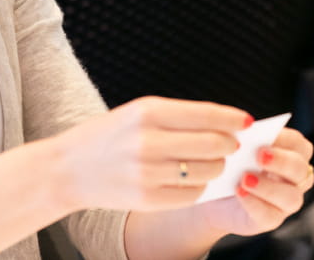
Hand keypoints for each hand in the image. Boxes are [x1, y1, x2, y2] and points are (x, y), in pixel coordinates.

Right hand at [54, 96, 249, 212]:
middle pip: (213, 144)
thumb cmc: (109, 136)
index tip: (247, 123)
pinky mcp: (147, 200)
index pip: (207, 114)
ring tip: (211, 164)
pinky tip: (190, 181)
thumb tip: (226, 124)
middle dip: (229, 146)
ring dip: (216, 168)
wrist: (67, 169)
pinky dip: (198, 188)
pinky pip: (192, 195)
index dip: (233, 119)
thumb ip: (180, 116)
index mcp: (148, 112)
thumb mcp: (138, 112)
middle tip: (232, 146)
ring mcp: (148, 173)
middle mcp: (149, 141)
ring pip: (206, 171)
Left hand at [194, 127, 313, 235]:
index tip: (265, 136)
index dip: (285, 140)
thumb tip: (246, 134)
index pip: (299, 145)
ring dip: (269, 187)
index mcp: (292, 155)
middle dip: (281, 161)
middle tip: (259, 156)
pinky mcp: (272, 220)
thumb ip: (248, 142)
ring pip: (291, 197)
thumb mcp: (239, 152)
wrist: (216, 199)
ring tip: (245, 179)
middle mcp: (295, 180)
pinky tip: (240, 192)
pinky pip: (270, 215)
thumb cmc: (232, 167)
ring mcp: (286, 202)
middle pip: (300, 169)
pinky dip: (254, 203)